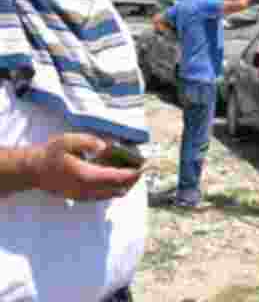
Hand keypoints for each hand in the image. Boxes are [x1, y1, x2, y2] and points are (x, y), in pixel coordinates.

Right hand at [26, 133, 141, 200]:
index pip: (117, 177)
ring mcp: (83, 196)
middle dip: (133, 180)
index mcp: (87, 176)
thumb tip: (105, 146)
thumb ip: (88, 142)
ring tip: (132, 173)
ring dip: (124, 185)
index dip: (133, 173)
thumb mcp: (67, 141)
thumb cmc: (50, 154)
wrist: (31, 171)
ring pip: (112, 195)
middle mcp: (87, 190)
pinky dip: (114, 189)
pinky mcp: (80, 198)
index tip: (145, 166)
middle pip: (118, 189)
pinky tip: (116, 179)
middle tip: (142, 169)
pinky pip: (103, 197)